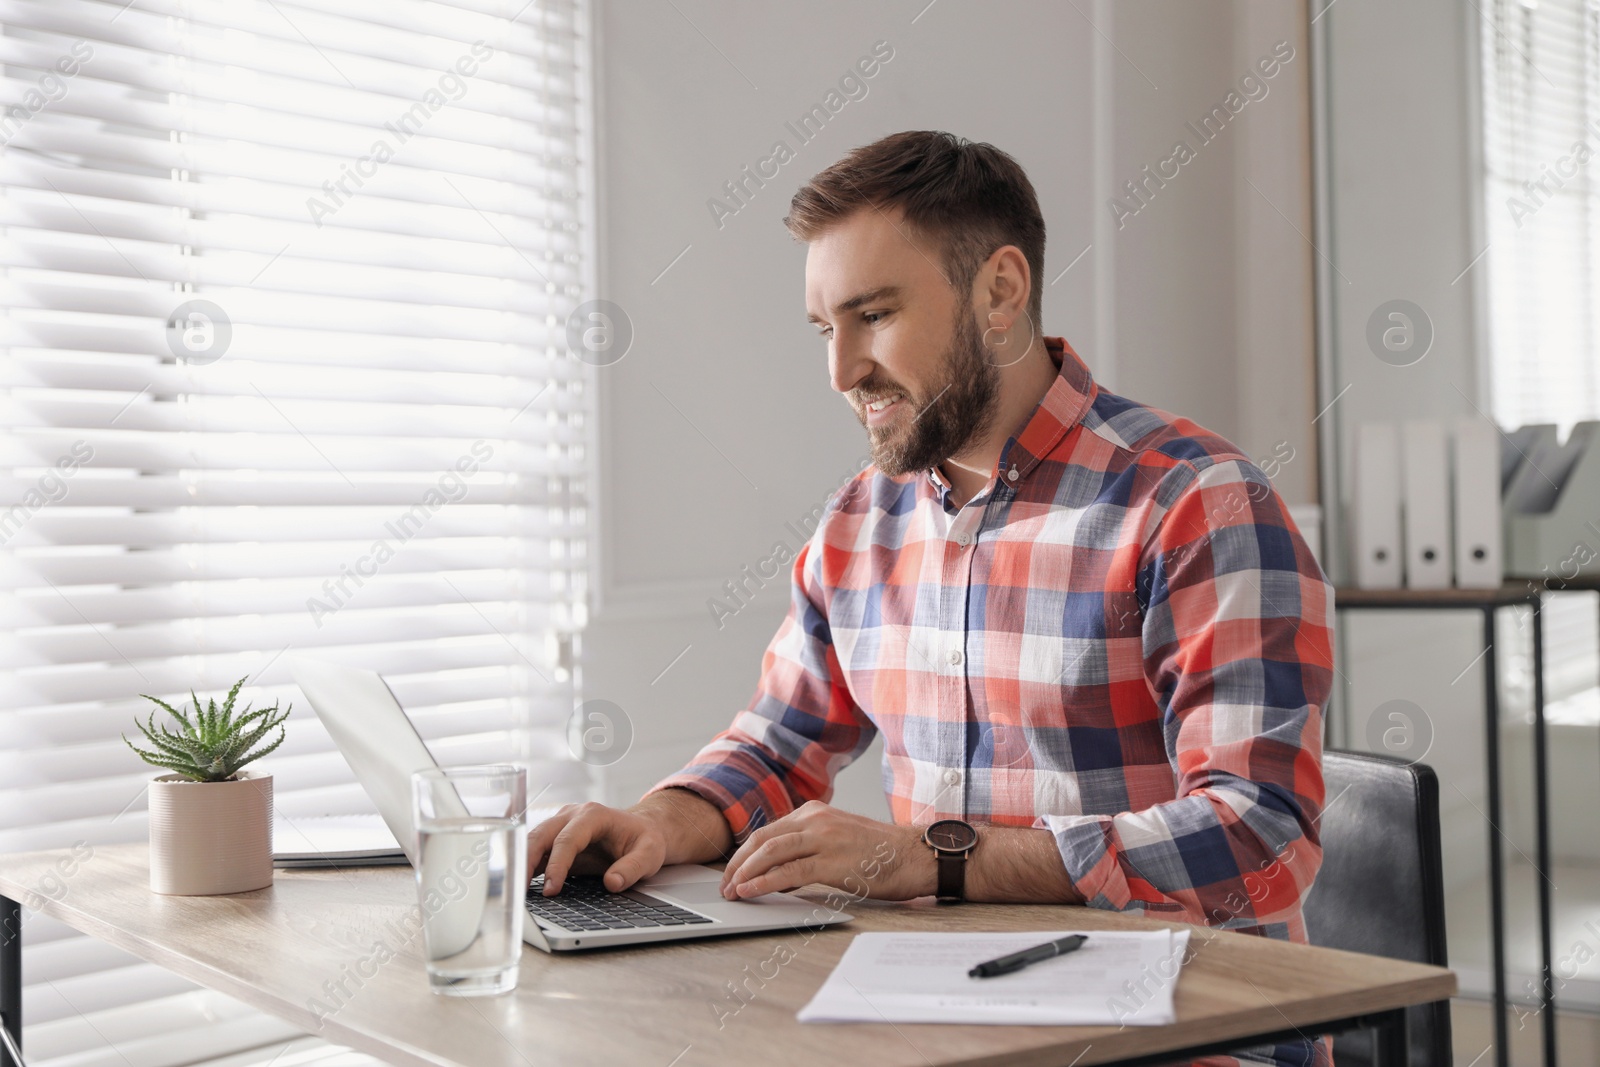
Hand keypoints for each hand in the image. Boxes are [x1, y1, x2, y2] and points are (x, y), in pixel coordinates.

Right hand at [525, 802, 667, 895]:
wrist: (643, 831)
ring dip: (521, 863)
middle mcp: (573, 815)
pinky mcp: (557, 838)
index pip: (568, 839)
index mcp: (594, 815)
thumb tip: (612, 883)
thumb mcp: (650, 854)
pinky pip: (537, 851)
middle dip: (526, 861)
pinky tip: (520, 884)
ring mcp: (562, 825)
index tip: (552, 889)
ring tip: (514, 890)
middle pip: (542, 835)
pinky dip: (526, 866)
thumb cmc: (645, 839)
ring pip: (534, 841)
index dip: (557, 864)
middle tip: (519, 889)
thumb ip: (633, 868)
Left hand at [718, 801, 933, 901]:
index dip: (746, 853)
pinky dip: (764, 882)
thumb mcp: (839, 843)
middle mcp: (816, 820)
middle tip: (724, 884)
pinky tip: (751, 892)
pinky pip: (789, 871)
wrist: (916, 856)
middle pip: (763, 838)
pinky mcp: (832, 861)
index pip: (769, 831)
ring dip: (745, 872)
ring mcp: (824, 838)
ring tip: (732, 891)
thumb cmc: (882, 855)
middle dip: (738, 863)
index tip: (732, 871)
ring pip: (771, 851)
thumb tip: (780, 876)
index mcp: (816, 812)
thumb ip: (809, 853)